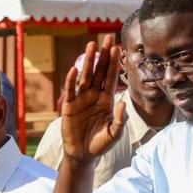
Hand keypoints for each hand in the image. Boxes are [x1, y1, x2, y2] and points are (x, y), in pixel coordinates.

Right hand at [60, 35, 126, 162]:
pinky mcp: (69, 105)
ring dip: (89, 61)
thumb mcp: (114, 134)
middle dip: (104, 55)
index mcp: (107, 100)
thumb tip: (123, 104)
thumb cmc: (100, 144)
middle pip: (100, 71)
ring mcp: (81, 99)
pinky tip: (74, 69)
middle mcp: (94, 95)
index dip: (115, 63)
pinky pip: (70, 90)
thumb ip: (120, 120)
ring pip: (86, 76)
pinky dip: (71, 80)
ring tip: (92, 45)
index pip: (112, 78)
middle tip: (108, 37)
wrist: (83, 155)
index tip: (118, 48)